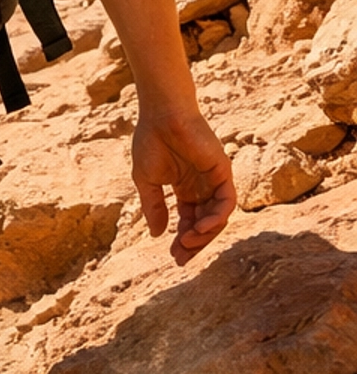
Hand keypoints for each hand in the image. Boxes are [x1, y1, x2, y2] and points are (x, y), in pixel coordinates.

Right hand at [132, 104, 236, 265]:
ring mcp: (214, 180)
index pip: (189, 220)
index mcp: (185, 188)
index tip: (173, 256)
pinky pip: (227, 202)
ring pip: (218, 216)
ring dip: (205, 233)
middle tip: (181, 257)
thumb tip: (157, 234)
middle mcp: (202, 186)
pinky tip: (201, 227)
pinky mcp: (223, 171)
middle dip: (195, 243)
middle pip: (205, 223)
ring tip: (187, 242)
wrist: (161, 116)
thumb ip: (154, 207)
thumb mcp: (147, 181)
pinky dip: (217, 217)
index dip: (183, 240)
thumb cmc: (151, 141)